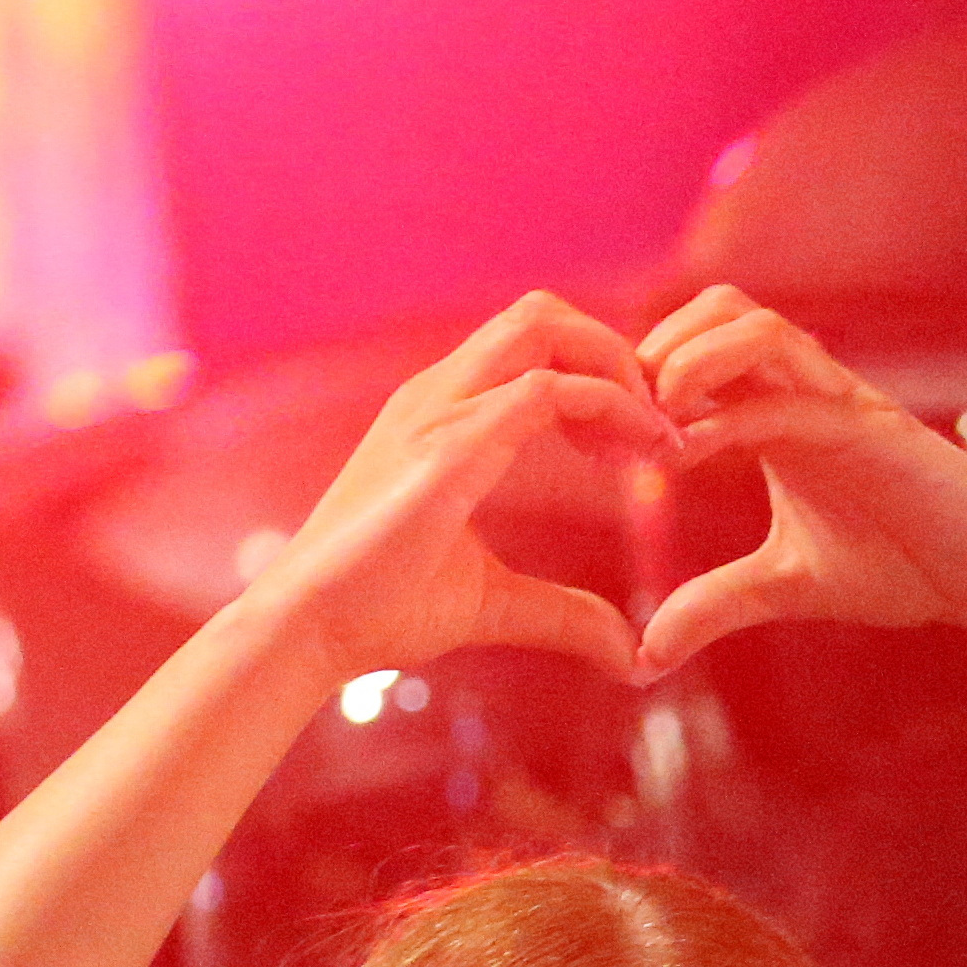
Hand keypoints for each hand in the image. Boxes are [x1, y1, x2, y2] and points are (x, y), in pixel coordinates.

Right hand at [256, 293, 668, 682]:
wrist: (306, 630)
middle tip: (660, 424)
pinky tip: (639, 455)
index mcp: (441, 414)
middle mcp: (438, 394)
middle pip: (542, 313)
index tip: (641, 447)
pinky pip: (544, 391)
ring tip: (657, 434)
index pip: (530, 346)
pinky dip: (608, 407)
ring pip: (544, 327)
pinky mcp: (449, 448)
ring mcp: (439, 411)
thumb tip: (630, 652)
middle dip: (615, 352)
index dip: (599, 377)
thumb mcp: (493, 604)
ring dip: (616, 367)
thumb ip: (564, 614)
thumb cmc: (379, 611)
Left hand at [636, 287, 966, 677]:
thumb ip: (714, 606)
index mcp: (780, 409)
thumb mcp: (784, 588)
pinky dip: (731, 415)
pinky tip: (687, 452)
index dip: (635, 381)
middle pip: (715, 308)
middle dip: (651, 349)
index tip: (593, 443)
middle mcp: (806, 389)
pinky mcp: (872, 429)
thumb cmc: (902, 565)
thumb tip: (644, 654)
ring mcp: (840, 399)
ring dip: (687, 360)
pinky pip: (791, 399)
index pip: (695, 350)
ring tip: (650, 419)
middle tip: (611, 420)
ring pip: (752, 325)